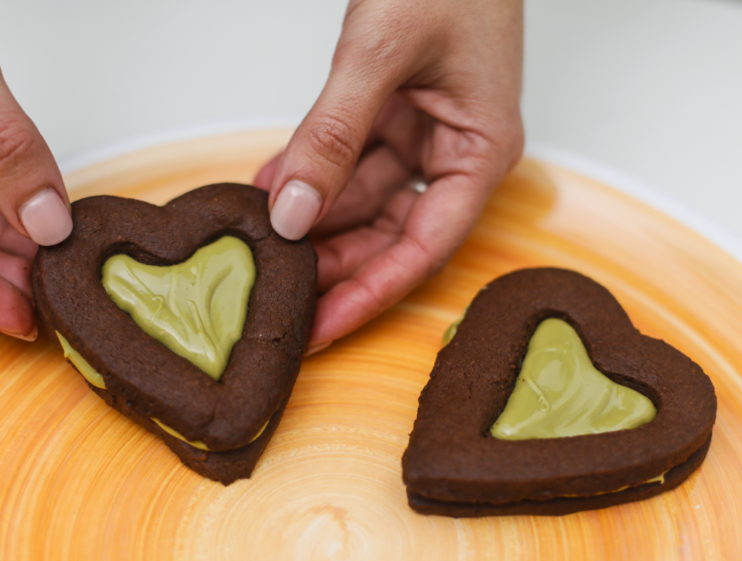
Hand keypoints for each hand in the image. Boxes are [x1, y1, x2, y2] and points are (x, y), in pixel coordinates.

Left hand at [255, 0, 523, 350]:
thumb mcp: (381, 52)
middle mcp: (455, 151)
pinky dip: (309, 171)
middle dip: (333, 261)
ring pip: (362, 197)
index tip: (323, 328)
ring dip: (311, 215)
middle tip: (279, 295)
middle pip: (390, 231)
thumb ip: (333, 134)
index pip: (424, 247)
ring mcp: (423, 132)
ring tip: (261, 241)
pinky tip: (269, 186)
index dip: (370, 292)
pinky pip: (348, 156)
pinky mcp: (394, 111)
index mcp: (480, 151)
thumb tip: (292, 210)